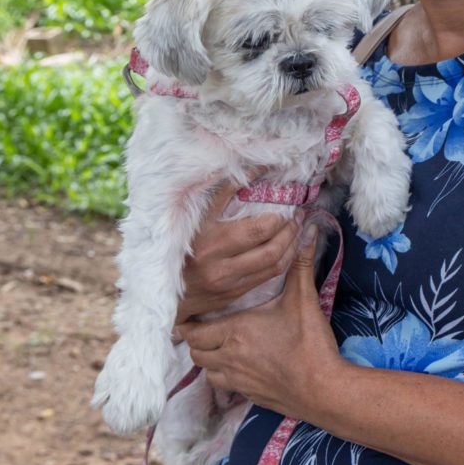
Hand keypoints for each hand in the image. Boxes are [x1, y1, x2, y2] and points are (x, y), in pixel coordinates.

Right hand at [176, 182, 304, 324]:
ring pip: (273, 258)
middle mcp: (214, 257)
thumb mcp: (192, 222)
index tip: (274, 178)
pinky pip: (270, 273)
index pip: (243, 212)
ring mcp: (226, 278)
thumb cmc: (179, 250)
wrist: (165, 294)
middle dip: (285, 222)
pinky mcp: (235, 292)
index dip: (265, 194)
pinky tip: (291, 246)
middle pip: (264, 236)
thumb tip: (246, 170)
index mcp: (203, 234)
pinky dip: (286, 257)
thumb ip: (218, 198)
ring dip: (292, 239)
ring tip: (297, 226)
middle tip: (295, 211)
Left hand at [178, 224, 343, 415]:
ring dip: (208, 359)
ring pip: (206, 370)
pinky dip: (223, 376)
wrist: (321, 387)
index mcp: (236, 330)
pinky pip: (222, 386)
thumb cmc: (308, 342)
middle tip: (207, 328)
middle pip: (195, 351)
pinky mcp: (248, 395)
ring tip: (220, 347)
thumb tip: (308, 230)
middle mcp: (229, 356)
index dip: (189, 324)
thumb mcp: (303, 300)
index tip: (192, 316)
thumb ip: (300, 265)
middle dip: (197, 340)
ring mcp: (237, 379)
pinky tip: (238, 367)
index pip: (194, 330)